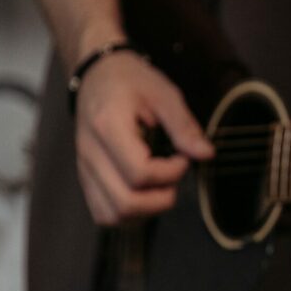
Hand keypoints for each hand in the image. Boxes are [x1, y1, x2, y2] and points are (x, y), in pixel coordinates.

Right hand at [74, 51, 213, 224]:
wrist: (97, 75)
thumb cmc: (131, 82)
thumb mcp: (164, 94)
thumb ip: (185, 126)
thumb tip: (206, 154)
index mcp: (108, 127)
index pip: (139, 173)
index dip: (170, 173)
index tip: (182, 157)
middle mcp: (90, 153)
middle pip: (124, 203)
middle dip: (160, 199)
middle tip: (173, 176)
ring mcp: (84, 168)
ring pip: (112, 215)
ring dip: (145, 210)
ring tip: (161, 185)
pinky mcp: (86, 178)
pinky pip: (103, 212)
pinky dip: (129, 213)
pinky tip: (145, 193)